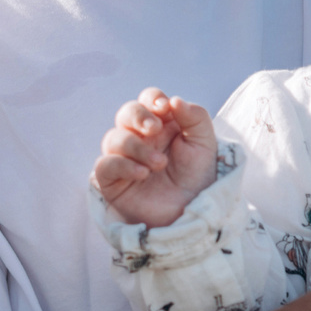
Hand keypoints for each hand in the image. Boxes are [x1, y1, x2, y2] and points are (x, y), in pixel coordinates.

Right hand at [91, 88, 218, 226]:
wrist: (191, 212)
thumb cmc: (197, 176)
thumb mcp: (205, 144)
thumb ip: (195, 117)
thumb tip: (174, 100)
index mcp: (161, 124)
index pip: (148, 99)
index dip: (152, 99)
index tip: (165, 108)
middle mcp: (139, 137)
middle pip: (126, 113)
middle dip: (138, 116)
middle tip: (155, 130)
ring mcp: (124, 157)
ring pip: (113, 138)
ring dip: (137, 148)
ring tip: (160, 164)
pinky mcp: (112, 180)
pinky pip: (105, 165)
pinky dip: (122, 165)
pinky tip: (142, 174)